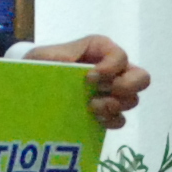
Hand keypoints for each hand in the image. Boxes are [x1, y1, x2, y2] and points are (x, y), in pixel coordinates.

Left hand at [24, 33, 149, 128]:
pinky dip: (111, 121)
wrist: (30, 87)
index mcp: (99, 50)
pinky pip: (120, 120)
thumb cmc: (39, 64)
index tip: (89, 77)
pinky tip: (95, 120)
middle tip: (105, 93)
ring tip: (92, 108)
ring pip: (132, 99)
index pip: (119, 55)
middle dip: (127, 86)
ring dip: (115, 105)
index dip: (111, 66)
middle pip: (141, 77)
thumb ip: (59, 58)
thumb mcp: (44, 56)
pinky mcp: (105, 113)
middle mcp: (112, 70)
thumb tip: (70, 64)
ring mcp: (111, 92)